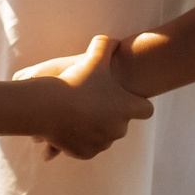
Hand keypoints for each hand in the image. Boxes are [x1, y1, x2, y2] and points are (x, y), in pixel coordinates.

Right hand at [31, 36, 152, 160]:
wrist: (48, 108)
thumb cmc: (74, 81)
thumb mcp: (93, 58)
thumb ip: (106, 46)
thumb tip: (113, 41)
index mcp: (127, 108)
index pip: (146, 110)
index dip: (138, 103)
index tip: (126, 98)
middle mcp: (119, 128)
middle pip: (122, 123)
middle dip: (111, 115)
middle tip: (94, 102)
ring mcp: (102, 143)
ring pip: (104, 136)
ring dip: (96, 127)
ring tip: (80, 113)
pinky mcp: (86, 153)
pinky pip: (88, 146)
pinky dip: (82, 139)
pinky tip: (72, 126)